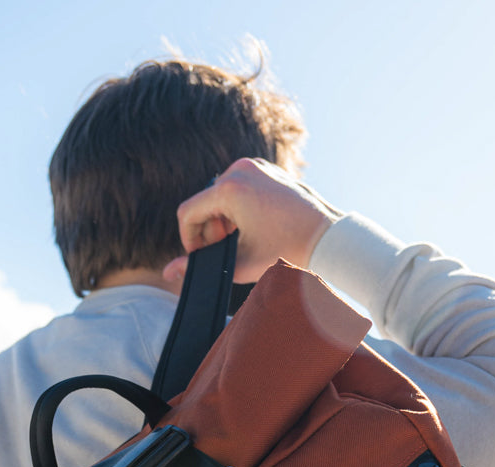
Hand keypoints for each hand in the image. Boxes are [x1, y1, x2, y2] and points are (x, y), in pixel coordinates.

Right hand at [162, 157, 343, 285]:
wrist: (326, 238)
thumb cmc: (284, 251)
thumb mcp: (238, 263)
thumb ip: (199, 266)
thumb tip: (168, 273)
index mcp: (229, 188)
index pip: (188, 213)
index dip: (188, 240)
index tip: (201, 257)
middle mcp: (240, 170)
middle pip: (204, 204)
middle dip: (209, 230)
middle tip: (226, 250)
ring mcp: (255, 166)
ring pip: (220, 196)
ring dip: (222, 221)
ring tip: (241, 241)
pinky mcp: (266, 169)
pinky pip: (238, 188)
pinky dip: (237, 209)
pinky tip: (253, 227)